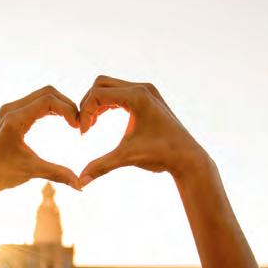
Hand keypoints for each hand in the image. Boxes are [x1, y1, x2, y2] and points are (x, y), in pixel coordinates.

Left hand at [0, 85, 81, 194]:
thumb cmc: (2, 174)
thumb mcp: (31, 171)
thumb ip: (57, 174)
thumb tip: (81, 185)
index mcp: (14, 120)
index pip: (48, 101)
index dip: (68, 110)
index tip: (78, 127)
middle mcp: (10, 109)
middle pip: (47, 93)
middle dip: (67, 105)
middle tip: (79, 123)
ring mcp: (9, 109)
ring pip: (42, 95)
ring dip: (60, 105)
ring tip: (73, 122)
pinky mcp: (11, 113)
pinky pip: (35, 101)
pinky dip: (51, 107)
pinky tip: (61, 120)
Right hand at [78, 75, 207, 184]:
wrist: (187, 157)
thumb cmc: (160, 155)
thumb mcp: (126, 158)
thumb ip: (100, 166)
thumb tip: (80, 182)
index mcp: (137, 96)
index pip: (97, 93)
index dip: (85, 113)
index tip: (84, 134)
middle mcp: (142, 88)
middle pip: (100, 84)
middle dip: (88, 105)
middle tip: (85, 128)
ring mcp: (146, 91)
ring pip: (109, 86)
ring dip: (96, 104)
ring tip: (91, 126)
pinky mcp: (147, 97)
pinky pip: (119, 92)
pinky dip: (106, 104)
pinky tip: (101, 121)